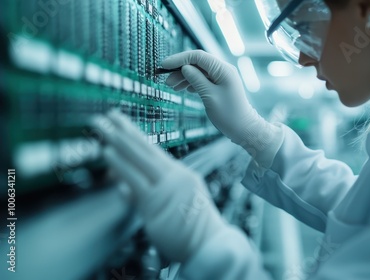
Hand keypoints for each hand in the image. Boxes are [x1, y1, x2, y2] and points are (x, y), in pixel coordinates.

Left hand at [91, 110, 225, 262]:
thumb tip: (125, 187)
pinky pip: (134, 180)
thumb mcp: (176, 203)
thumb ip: (149, 193)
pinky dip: (120, 165)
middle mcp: (174, 176)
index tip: (121, 122)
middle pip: (145, 148)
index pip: (153, 150)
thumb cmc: (193, 228)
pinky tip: (107, 153)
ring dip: (118, 142)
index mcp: (180, 174)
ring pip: (139, 159)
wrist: (210, 244)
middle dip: (124, 129)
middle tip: (107, 115)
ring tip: (102, 128)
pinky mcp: (156, 203)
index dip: (134, 135)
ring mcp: (166, 188)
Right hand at [162, 50, 283, 167]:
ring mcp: (222, 77)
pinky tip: (185, 89)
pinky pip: (204, 79)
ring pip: (199, 71)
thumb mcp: (209, 96)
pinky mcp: (221, 85)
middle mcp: (223, 70)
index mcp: (223, 69)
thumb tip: (185, 67)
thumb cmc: (229, 115)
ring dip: (184, 77)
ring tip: (172, 87)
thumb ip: (196, 79)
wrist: (243, 128)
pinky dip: (192, 82)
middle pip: (197, 63)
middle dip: (180, 69)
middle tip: (166, 80)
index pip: (197, 56)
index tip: (164, 65)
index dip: (179, 59)